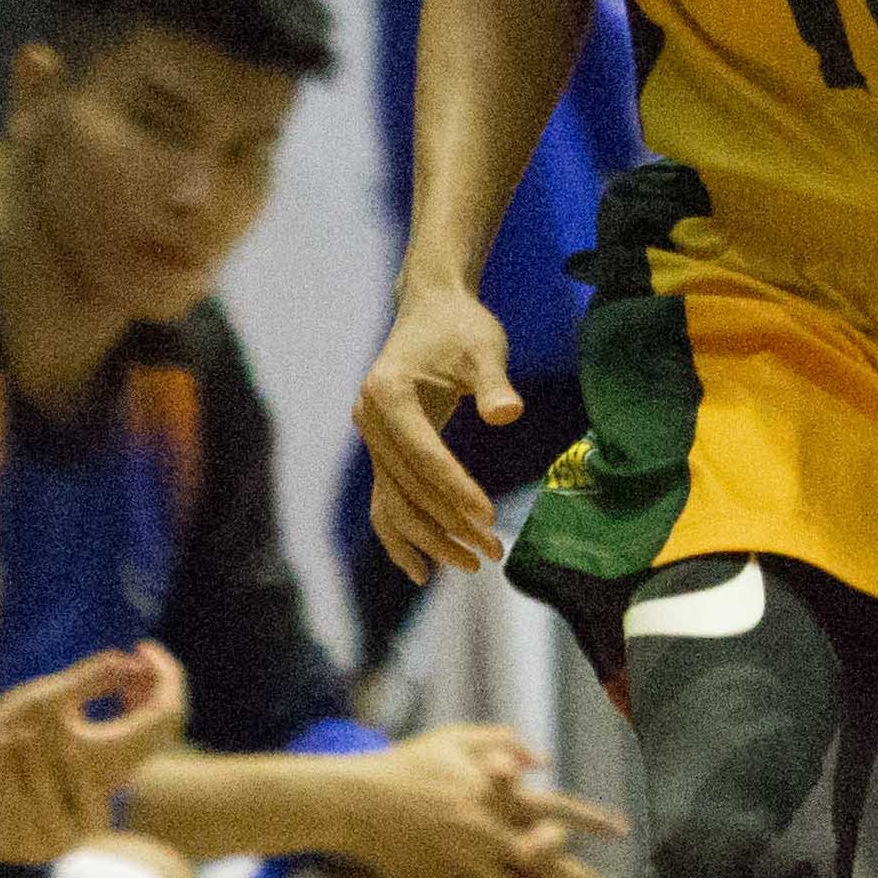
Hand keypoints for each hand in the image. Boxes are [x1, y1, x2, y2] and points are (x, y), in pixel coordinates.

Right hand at [0, 645, 183, 864]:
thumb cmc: (5, 737)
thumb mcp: (45, 699)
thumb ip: (88, 678)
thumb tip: (122, 658)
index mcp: (114, 751)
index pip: (167, 710)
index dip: (165, 673)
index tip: (142, 647)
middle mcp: (120, 768)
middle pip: (166, 720)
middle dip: (157, 681)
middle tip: (135, 654)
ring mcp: (111, 773)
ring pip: (150, 731)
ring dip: (143, 695)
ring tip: (122, 667)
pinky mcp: (100, 772)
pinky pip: (133, 739)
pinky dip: (131, 711)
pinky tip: (110, 691)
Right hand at [329, 723, 623, 877]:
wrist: (357, 801)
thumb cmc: (407, 765)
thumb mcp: (454, 740)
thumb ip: (501, 741)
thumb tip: (542, 759)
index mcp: (497, 794)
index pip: (557, 808)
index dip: (592, 820)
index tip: (621, 831)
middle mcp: (488, 829)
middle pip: (549, 860)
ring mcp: (465, 858)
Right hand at [356, 283, 523, 581]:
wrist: (432, 307)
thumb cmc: (462, 326)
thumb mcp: (484, 348)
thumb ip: (494, 382)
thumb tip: (507, 414)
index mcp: (389, 394)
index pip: (425, 455)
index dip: (456, 489)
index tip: (489, 519)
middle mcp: (370, 420)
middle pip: (409, 486)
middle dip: (450, 524)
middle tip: (493, 552)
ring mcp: (371, 437)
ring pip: (394, 501)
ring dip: (431, 538)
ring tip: (475, 564)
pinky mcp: (381, 449)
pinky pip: (386, 499)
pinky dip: (402, 535)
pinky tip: (424, 570)